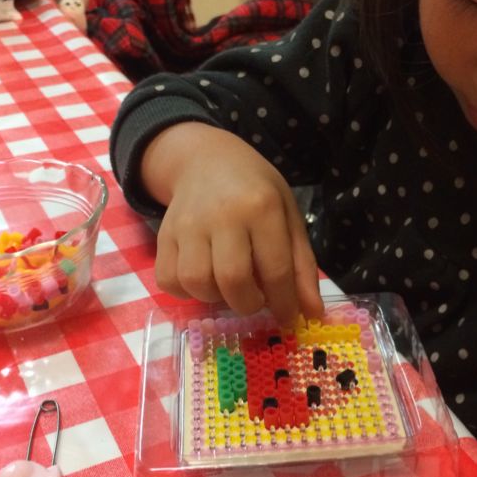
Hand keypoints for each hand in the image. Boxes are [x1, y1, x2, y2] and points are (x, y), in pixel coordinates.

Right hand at [141, 123, 323, 324]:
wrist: (206, 160)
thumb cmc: (255, 191)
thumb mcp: (288, 217)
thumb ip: (302, 266)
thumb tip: (313, 312)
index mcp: (261, 207)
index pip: (276, 269)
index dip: (284, 303)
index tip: (287, 317)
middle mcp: (222, 215)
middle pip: (232, 280)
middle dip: (248, 304)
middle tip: (255, 299)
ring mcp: (188, 224)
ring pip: (196, 283)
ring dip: (215, 297)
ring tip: (227, 286)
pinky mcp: (164, 234)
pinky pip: (168, 279)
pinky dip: (185, 291)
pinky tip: (203, 280)